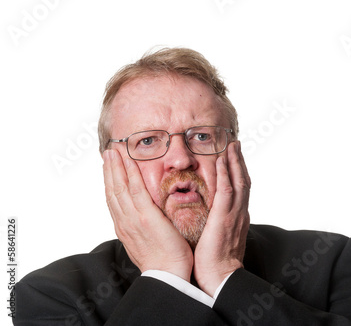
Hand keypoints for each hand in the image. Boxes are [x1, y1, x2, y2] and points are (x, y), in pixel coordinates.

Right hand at [103, 149, 192, 280]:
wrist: (168, 275)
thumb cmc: (163, 262)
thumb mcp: (147, 243)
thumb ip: (143, 228)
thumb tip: (144, 220)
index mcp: (124, 228)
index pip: (113, 200)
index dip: (109, 182)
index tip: (109, 168)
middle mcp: (124, 222)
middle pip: (111, 190)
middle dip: (109, 170)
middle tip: (107, 153)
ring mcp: (132, 218)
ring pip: (119, 187)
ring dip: (115, 166)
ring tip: (113, 151)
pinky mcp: (145, 216)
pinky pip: (135, 189)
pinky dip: (130, 173)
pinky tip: (128, 160)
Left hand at [193, 141, 250, 295]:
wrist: (220, 277)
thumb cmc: (215, 262)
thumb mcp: (219, 238)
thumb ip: (218, 224)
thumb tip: (212, 218)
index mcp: (238, 217)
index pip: (240, 189)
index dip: (238, 172)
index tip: (233, 157)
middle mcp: (240, 213)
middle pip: (243, 180)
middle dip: (239, 161)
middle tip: (236, 144)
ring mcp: (234, 214)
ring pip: (238, 181)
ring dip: (235, 161)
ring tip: (231, 145)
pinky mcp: (224, 218)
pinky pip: (226, 191)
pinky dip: (225, 175)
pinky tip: (220, 161)